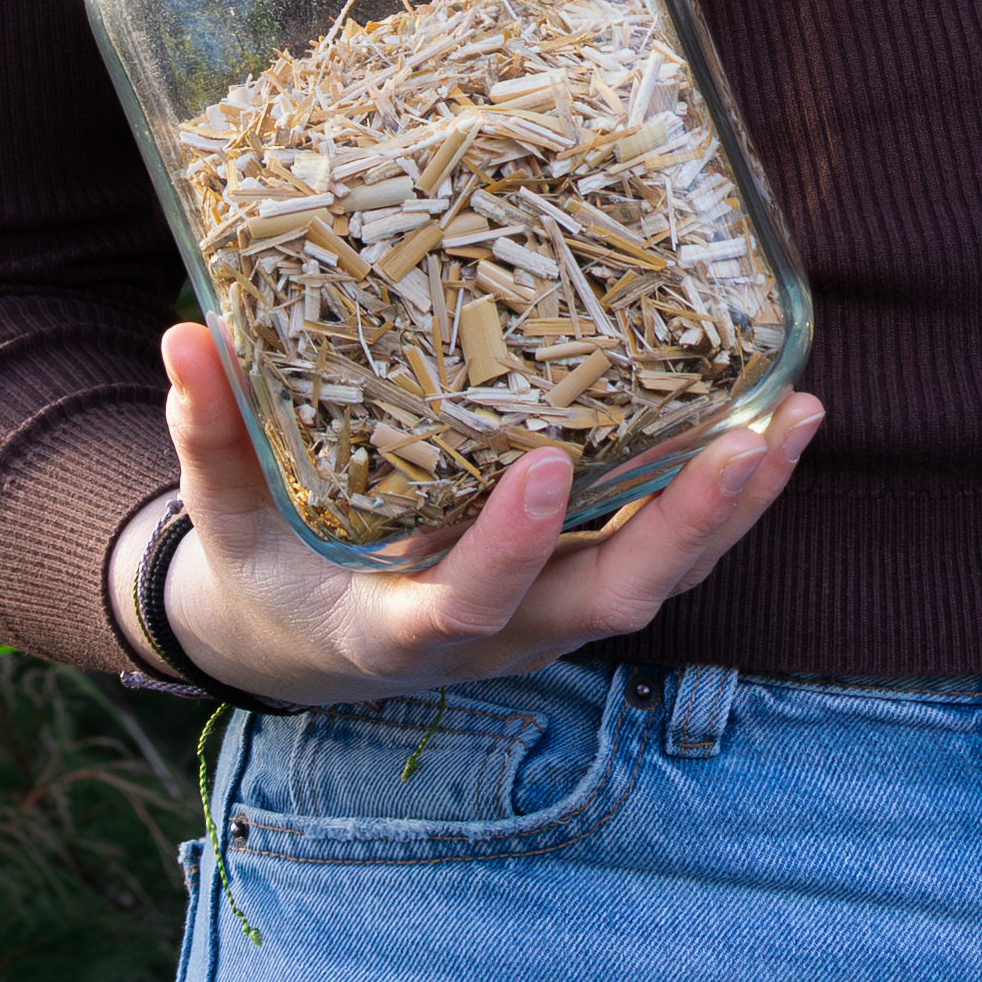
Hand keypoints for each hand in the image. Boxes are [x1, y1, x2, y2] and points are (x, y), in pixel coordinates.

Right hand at [148, 321, 824, 709]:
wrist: (309, 646)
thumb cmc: (266, 574)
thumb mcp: (226, 520)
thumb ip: (212, 437)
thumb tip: (186, 335)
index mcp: (401, 632)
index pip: (468, 604)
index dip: (507, 549)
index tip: (543, 470)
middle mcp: (500, 634)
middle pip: (613, 600)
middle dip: (685, 531)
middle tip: (746, 446)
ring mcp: (552, 612)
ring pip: (662, 577)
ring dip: (734, 508)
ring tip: (796, 419)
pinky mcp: (582, 580)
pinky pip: (668, 546)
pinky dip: (726, 495)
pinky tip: (777, 419)